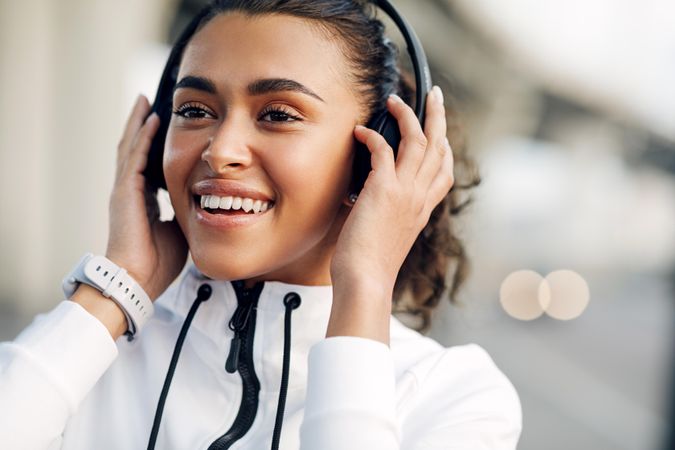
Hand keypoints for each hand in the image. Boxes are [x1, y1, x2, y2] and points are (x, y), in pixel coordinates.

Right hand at [105, 95, 188, 299]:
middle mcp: (131, 191)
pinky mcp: (125, 192)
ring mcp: (125, 190)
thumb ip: (186, 214)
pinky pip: (135, 157)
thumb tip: (206, 203)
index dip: (152, 145)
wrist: (138, 279)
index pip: (147, 164)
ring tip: (145, 101)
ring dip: (139, 123)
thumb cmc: (158, 262)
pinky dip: (143, 137)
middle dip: (142, 125)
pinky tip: (152, 120)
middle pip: (134, 149)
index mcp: (143, 201)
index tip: (163, 127)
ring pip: (130, 147)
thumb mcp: (179, 231)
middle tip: (148, 101)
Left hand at [327, 87, 453, 342]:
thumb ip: (388, 214)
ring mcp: (406, 192)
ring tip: (395, 100)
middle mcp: (420, 197)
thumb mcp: (388, 236)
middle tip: (434, 94)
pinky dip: (372, 136)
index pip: (443, 171)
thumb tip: (367, 200)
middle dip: (437, 116)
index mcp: (423, 209)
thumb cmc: (370, 265)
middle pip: (438, 146)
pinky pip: (384, 150)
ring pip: (418, 140)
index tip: (436, 129)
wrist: (366, 281)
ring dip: (407, 115)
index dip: (443, 145)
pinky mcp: (384, 190)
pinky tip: (360, 131)